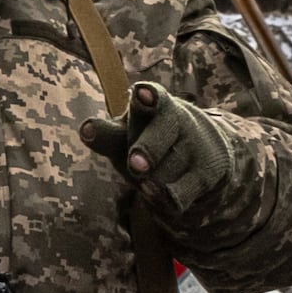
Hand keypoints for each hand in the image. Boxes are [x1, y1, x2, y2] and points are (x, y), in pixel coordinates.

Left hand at [81, 79, 247, 225]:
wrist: (205, 154)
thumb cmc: (148, 139)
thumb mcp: (124, 134)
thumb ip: (105, 133)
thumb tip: (86, 130)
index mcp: (152, 107)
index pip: (152, 99)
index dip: (148, 97)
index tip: (142, 93)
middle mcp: (177, 123)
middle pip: (161, 137)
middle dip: (148, 151)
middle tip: (136, 165)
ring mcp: (194, 148)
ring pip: (164, 174)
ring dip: (152, 183)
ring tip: (147, 184)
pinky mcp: (205, 175)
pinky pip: (179, 196)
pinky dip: (165, 200)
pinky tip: (156, 197)